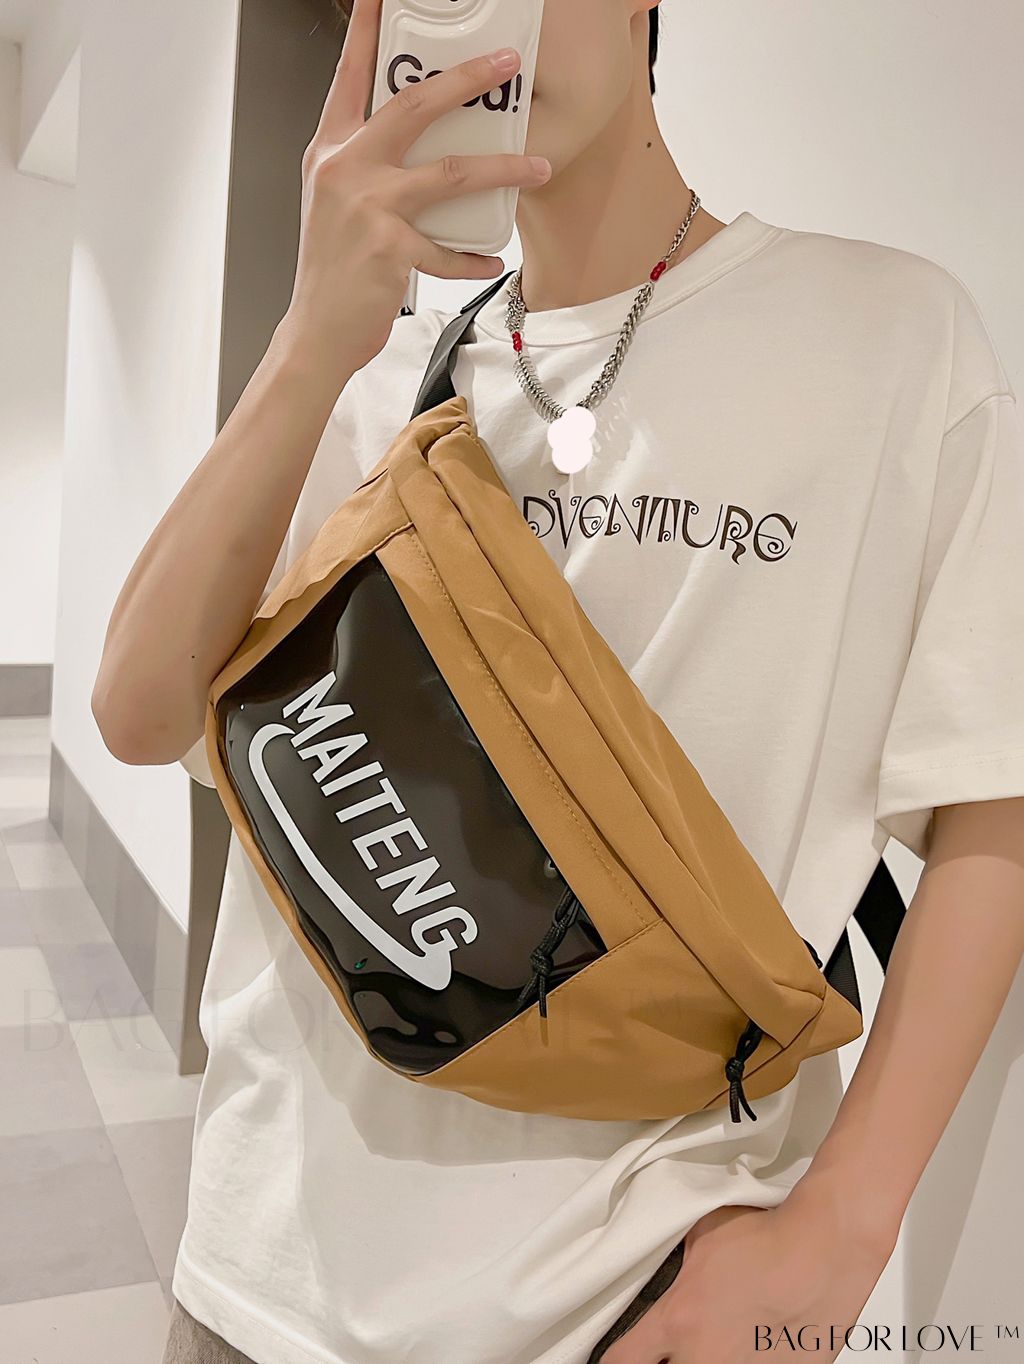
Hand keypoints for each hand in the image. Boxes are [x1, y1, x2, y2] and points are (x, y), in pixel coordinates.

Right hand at [277, 0, 552, 378]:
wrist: (316, 330)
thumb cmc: (331, 271)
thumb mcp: (335, 203)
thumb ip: (367, 166)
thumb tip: (418, 146)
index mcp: (330, 151)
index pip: (350, 76)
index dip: (367, 30)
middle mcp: (345, 170)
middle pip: (414, 105)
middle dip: (466, 78)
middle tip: (506, 62)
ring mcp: (368, 208)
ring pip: (451, 173)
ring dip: (502, 167)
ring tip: (538, 165)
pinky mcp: (391, 249)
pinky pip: (450, 249)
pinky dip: (475, 258)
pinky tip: (492, 260)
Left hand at [599, 1187, 898, 1362]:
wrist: (825, 1249)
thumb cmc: (769, 1238)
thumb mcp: (704, 1237)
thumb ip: (681, 1265)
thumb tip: (676, 1274)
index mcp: (679, 1320)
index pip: (623, 1361)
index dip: (614, 1360)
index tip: (621, 1357)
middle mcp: (706, 1358)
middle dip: (668, 1361)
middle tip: (675, 1349)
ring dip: (708, 1360)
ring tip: (724, 1342)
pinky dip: (750, 1362)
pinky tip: (756, 1346)